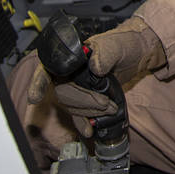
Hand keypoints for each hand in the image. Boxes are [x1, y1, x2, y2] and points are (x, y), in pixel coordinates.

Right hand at [27, 16, 165, 136]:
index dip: (38, 83)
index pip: (47, 68)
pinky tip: (89, 129)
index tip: (35, 97)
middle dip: (82, 101)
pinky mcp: (86, 99)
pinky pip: (78, 113)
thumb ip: (106, 53)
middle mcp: (69, 72)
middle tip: (104, 103)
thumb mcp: (117, 45)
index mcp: (71, 56)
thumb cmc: (125, 43)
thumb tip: (95, 68)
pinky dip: (83, 122)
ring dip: (88, 111)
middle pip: (62, 92)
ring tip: (109, 109)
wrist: (139, 54)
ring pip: (70, 105)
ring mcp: (77, 87)